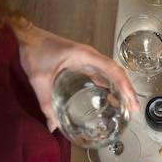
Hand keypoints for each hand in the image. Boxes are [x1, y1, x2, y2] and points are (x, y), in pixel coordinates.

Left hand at [14, 21, 138, 131]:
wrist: (27, 36)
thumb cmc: (34, 50)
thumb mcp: (38, 79)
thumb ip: (45, 103)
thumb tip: (52, 125)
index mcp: (84, 56)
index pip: (112, 69)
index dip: (124, 84)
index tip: (130, 99)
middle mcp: (90, 56)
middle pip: (117, 72)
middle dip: (128, 89)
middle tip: (134, 107)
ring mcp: (88, 58)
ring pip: (112, 72)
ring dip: (122, 87)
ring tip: (128, 104)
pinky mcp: (84, 62)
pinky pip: (102, 73)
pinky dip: (110, 84)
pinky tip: (111, 96)